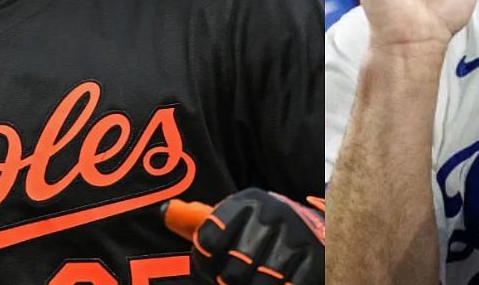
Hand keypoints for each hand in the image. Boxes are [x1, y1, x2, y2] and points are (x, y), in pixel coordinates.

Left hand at [190, 189, 322, 284]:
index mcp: (246, 202)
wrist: (314, 229)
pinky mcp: (314, 259)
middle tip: (234, 278)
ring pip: (259, 284)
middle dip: (230, 281)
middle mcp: (271, 214)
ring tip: (256, 278)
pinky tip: (276, 282)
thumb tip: (164, 212)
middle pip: (233, 271)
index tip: (213, 264)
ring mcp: (295, 238)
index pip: (209, 241)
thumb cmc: (260, 230)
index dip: (205, 262)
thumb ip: (198, 220)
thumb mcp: (234, 218)